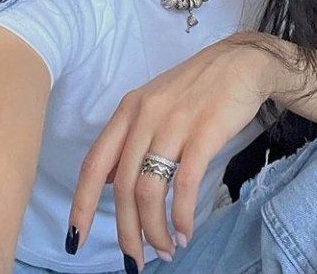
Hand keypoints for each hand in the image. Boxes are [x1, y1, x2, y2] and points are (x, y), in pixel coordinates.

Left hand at [66, 31, 276, 267]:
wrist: (241, 62)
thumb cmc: (197, 88)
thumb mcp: (154, 103)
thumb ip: (130, 138)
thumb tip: (110, 181)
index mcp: (128, 110)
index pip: (94, 164)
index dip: (82, 204)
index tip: (76, 238)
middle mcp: (145, 116)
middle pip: (124, 187)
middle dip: (127, 232)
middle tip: (135, 261)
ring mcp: (174, 123)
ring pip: (151, 191)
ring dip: (155, 230)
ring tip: (165, 250)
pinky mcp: (205, 132)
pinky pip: (184, 185)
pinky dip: (183, 217)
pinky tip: (186, 232)